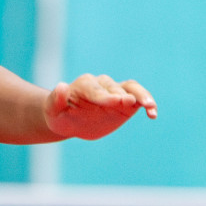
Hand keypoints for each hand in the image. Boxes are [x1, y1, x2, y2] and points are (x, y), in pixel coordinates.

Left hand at [43, 74, 157, 140]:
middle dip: (120, 95)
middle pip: (113, 88)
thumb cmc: (59, 115)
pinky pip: (139, 98)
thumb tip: (62, 86)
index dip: (105, 96)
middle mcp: (101, 85)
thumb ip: (57, 99)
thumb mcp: (53, 111)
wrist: (70, 120)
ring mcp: (115, 92)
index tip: (116, 102)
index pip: (95, 90)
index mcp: (83, 86)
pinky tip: (153, 114)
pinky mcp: (126, 102)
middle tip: (128, 103)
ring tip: (149, 106)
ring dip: (140, 94)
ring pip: (130, 88)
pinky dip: (147, 103)